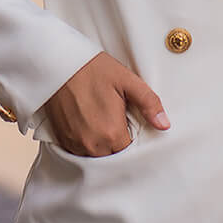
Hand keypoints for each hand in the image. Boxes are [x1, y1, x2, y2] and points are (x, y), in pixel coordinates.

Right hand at [42, 53, 169, 156]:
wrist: (58, 63)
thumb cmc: (93, 69)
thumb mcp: (127, 81)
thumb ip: (149, 103)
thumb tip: (164, 124)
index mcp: (112, 133)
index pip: (130, 154)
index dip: (134, 143)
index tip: (133, 130)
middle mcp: (92, 144)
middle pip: (113, 158)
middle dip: (118, 146)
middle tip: (119, 125)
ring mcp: (75, 143)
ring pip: (95, 157)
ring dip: (102, 147)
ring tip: (104, 125)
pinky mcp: (63, 139)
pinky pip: (79, 152)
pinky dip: (87, 144)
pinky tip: (90, 127)